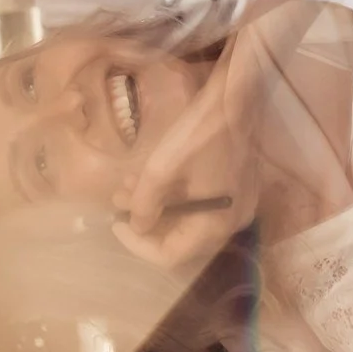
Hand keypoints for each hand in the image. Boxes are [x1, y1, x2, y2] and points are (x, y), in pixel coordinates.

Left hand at [111, 78, 252, 269]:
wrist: (236, 95)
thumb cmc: (200, 132)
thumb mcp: (162, 167)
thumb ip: (144, 203)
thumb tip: (136, 224)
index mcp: (217, 225)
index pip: (171, 256)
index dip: (137, 245)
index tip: (116, 224)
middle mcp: (231, 223)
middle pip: (181, 239)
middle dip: (145, 222)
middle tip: (118, 203)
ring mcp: (236, 204)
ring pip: (188, 218)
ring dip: (157, 205)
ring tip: (127, 186)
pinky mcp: (236, 186)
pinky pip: (201, 203)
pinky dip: (175, 195)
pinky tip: (151, 176)